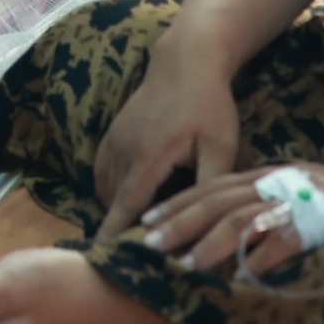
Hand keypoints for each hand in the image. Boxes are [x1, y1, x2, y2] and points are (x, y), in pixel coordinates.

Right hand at [93, 39, 242, 238]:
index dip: (114, 237)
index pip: (125, 208)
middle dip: (119, 230)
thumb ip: (210, 186)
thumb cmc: (208, 104)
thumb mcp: (219, 147)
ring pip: (106, 189)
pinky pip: (103, 173)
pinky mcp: (111, 135)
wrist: (186, 61)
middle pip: (113, 203)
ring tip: (139, 232)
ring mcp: (113, 141)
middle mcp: (122, 151)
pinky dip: (113, 192)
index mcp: (147, 157)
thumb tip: (209, 223)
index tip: (103, 262)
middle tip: (136, 257)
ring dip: (117, 210)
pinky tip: (134, 200)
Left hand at [135, 160, 323, 276]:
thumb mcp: (288, 189)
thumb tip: (224, 231)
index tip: (147, 220)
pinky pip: (284, 240)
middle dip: (180, 222)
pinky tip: (241, 275)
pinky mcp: (317, 223)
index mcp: (263, 177)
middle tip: (150, 243)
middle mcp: (272, 185)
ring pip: (242, 218)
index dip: (177, 203)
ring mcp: (294, 203)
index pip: (209, 186)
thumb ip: (257, 203)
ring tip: (187, 264)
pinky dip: (261, 257)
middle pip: (216, 201)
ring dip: (211, 243)